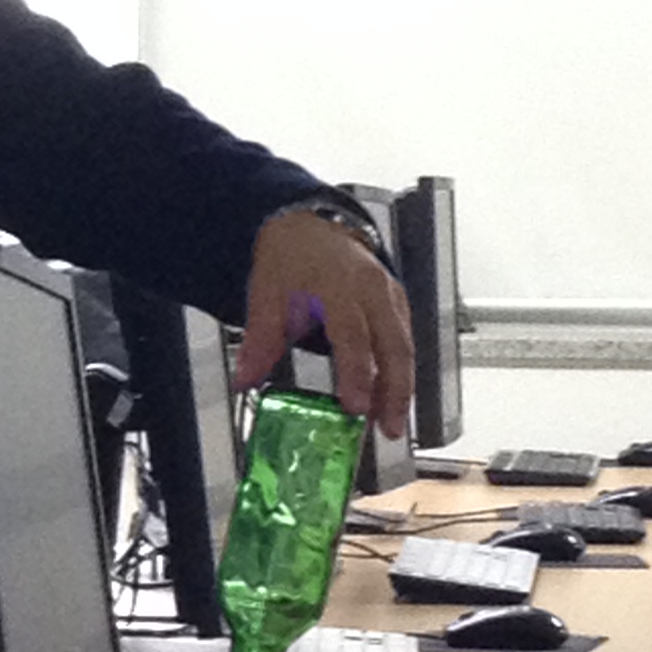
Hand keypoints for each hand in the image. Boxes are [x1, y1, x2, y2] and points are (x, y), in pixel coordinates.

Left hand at [233, 208, 415, 439]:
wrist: (311, 223)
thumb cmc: (293, 254)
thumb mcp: (267, 293)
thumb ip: (260, 340)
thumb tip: (246, 379)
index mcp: (339, 285)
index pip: (352, 336)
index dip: (357, 374)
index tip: (356, 406)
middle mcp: (372, 290)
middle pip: (394, 346)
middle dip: (394, 391)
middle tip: (388, 428)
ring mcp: (390, 295)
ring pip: (405, 346)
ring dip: (402, 387)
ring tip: (391, 422)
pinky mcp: (397, 302)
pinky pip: (406, 339)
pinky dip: (402, 371)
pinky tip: (392, 397)